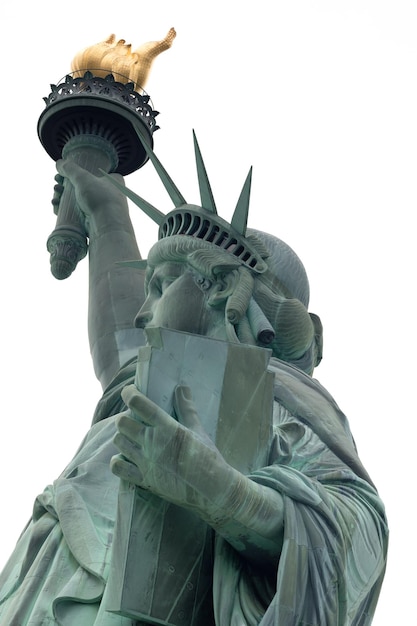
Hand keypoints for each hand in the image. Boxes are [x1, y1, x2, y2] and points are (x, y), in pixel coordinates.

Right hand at [54, 160, 129, 235]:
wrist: (108, 226)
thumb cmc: (100, 198)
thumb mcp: (84, 178)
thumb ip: (70, 169)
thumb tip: (59, 163)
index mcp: (113, 180)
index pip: (92, 173)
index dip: (76, 173)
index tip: (62, 174)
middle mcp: (110, 194)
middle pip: (82, 187)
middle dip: (65, 186)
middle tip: (56, 186)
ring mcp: (102, 208)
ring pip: (78, 200)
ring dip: (63, 197)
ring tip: (55, 197)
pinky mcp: (94, 220)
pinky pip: (77, 213)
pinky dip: (66, 209)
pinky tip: (56, 206)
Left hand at [111, 384, 235, 516]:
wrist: (212, 490)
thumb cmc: (208, 457)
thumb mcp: (198, 430)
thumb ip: (186, 408)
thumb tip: (181, 387)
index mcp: (166, 428)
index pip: (138, 404)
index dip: (129, 393)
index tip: (129, 391)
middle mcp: (152, 443)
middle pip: (122, 423)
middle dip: (125, 417)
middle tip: (135, 419)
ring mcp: (145, 462)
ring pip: (118, 442)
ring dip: (122, 436)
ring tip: (132, 436)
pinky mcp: (144, 480)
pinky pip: (118, 467)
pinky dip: (118, 460)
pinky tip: (126, 456)